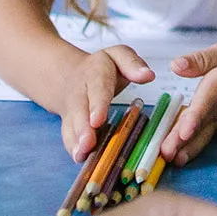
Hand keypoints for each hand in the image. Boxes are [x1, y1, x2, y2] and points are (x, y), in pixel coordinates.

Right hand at [58, 45, 155, 160]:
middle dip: (83, 128)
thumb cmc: (104, 67)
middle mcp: (80, 92)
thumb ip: (132, 63)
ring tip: (82, 155)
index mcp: (95, 73)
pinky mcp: (69, 123)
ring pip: (72, 125)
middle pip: (80, 110)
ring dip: (76, 141)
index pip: (97, 89)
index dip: (97, 105)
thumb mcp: (119, 56)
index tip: (98, 120)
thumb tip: (148, 75)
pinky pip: (68, 135)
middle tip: (88, 143)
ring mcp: (72, 109)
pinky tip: (79, 159)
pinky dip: (73, 148)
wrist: (70, 74)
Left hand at [168, 40, 216, 163]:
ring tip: (170, 160)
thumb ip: (203, 58)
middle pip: (201, 123)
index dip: (196, 115)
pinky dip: (191, 150)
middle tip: (167, 153)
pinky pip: (202, 139)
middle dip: (183, 138)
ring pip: (201, 135)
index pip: (209, 100)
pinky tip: (178, 160)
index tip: (184, 131)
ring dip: (186, 148)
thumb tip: (176, 66)